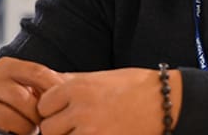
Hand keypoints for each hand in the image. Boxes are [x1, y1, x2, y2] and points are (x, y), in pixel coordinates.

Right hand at [0, 57, 63, 134]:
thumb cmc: (13, 102)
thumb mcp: (28, 88)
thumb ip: (46, 85)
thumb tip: (73, 88)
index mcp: (7, 66)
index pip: (36, 72)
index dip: (54, 88)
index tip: (65, 102)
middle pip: (22, 97)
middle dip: (37, 115)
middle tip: (45, 123)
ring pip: (8, 116)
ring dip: (24, 127)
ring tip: (30, 130)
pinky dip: (9, 132)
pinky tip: (15, 132)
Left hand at [37, 68, 182, 134]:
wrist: (164, 101)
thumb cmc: (135, 86)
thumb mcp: (101, 77)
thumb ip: (73, 84)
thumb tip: (49, 86)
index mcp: (78, 88)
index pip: (43, 105)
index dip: (51, 110)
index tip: (62, 111)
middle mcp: (81, 109)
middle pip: (48, 128)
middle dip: (58, 128)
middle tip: (73, 125)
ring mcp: (92, 131)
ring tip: (88, 130)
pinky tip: (99, 134)